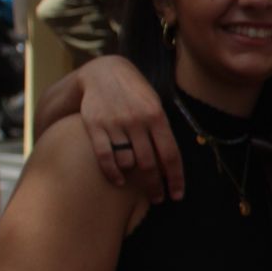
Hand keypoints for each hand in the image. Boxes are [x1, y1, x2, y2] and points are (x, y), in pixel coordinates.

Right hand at [78, 57, 183, 200]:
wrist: (103, 72)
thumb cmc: (134, 93)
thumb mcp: (154, 104)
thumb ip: (162, 130)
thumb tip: (171, 162)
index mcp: (157, 116)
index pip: (170, 154)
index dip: (175, 178)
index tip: (177, 195)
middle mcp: (137, 121)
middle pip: (150, 163)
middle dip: (156, 186)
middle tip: (158, 198)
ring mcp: (115, 124)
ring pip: (128, 162)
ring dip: (135, 180)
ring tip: (140, 190)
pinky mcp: (95, 125)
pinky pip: (105, 156)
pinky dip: (112, 173)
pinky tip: (119, 182)